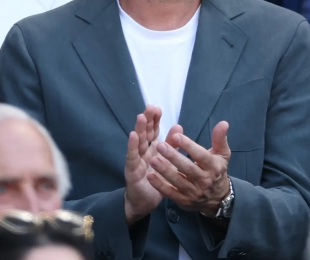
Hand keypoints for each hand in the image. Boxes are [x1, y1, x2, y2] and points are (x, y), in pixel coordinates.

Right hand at [124, 105, 162, 224]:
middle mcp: (143, 151)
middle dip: (147, 120)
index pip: (154, 131)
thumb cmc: (156, 179)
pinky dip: (132, 145)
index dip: (155, 120)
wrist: (145, 201)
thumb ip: (172, 144)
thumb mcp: (167, 161)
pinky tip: (133, 135)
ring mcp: (136, 160)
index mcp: (152, 148)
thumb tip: (178, 126)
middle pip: (145, 133)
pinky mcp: (132, 170)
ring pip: (138, 142)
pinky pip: (132, 157)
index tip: (158, 108)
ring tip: (142, 117)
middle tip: (150, 107)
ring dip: (139, 129)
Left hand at [148, 121, 231, 216]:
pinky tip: (150, 176)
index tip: (176, 136)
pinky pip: (171, 193)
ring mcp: (194, 192)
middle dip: (173, 157)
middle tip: (160, 146)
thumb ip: (219, 139)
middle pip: (188, 168)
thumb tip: (223, 123)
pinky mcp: (184, 201)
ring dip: (165, 171)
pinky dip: (160, 185)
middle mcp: (204, 180)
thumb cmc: (217, 170)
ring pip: (178, 181)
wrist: (218, 199)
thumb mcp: (222, 154)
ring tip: (153, 160)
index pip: (201, 156)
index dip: (189, 146)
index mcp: (214, 167)